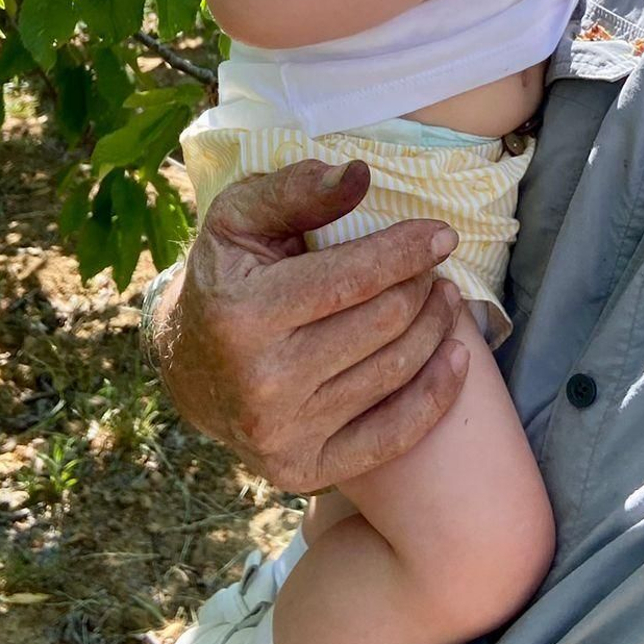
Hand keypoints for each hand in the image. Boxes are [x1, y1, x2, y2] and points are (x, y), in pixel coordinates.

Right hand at [147, 158, 470, 493]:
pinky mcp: (304, 470)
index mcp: (242, 315)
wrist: (187, 368)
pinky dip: (436, 395)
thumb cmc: (226, 277)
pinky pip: (392, 436)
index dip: (407, 251)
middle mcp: (262, 383)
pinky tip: (456, 356)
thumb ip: (296, 190)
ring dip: (435, 328)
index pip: (352, 279)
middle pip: (383, 324)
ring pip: (395, 371)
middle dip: (422, 286)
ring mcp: (284, 434)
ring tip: (445, 298)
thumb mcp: (239, 218)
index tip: (443, 234)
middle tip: (437, 267)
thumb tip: (359, 174)